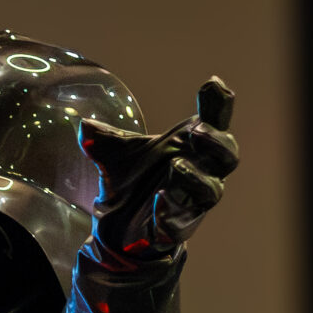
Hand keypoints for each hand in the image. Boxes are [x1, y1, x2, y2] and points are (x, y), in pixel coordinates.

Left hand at [81, 78, 239, 266]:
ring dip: (195, 178)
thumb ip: (104, 139)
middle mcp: (202, 172)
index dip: (219, 103)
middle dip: (216, 142)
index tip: (213, 83)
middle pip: (228, 155)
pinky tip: (159, 203)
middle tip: (196, 132)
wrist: (121, 226)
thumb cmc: (135, 179)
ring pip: (211, 190)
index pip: (215, 121)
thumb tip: (84, 126)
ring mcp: (194, 202)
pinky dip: (172, 214)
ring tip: (176, 167)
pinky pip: (182, 224)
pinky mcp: (179, 229)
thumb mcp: (117, 155)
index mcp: (193, 147)